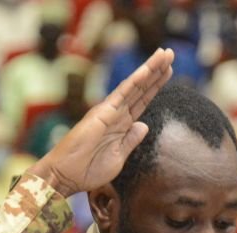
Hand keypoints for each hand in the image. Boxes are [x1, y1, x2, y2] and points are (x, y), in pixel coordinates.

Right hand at [28, 48, 173, 196]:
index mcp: (122, 125)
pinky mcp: (102, 113)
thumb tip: (144, 125)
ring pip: (134, 86)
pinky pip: (122, 95)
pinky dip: (135, 81)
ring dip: (150, 70)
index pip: (142, 100)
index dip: (156, 85)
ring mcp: (109, 111)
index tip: (170, 70)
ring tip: (165, 54)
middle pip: (141, 88)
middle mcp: (116, 114)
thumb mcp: (119, 157)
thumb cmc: (88, 170)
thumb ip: (131, 140)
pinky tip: (147, 70)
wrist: (66, 176)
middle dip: (156, 71)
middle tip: (171, 53)